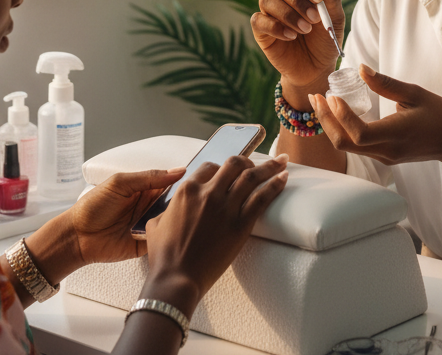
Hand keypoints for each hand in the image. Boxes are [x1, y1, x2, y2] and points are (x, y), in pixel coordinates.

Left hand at [14, 169, 185, 306]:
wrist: (76, 236)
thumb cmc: (94, 206)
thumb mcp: (121, 183)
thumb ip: (149, 177)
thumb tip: (178, 171)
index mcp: (144, 189)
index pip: (170, 183)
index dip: (184, 182)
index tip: (202, 178)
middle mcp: (149, 207)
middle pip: (174, 203)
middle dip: (186, 202)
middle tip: (201, 199)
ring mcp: (148, 227)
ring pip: (171, 222)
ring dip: (179, 220)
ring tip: (195, 216)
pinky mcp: (145, 246)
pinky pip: (162, 241)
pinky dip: (170, 238)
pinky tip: (179, 234)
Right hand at [143, 155, 288, 310]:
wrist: (177, 279)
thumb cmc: (164, 256)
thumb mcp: (156, 223)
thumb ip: (167, 209)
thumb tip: (170, 208)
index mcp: (188, 189)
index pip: (210, 166)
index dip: (221, 167)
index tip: (230, 171)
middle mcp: (209, 192)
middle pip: (234, 164)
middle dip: (247, 161)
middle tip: (257, 164)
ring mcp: (226, 207)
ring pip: (252, 176)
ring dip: (269, 166)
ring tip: (282, 161)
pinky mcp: (241, 224)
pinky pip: (262, 198)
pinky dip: (275, 184)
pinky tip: (284, 177)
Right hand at [252, 0, 344, 87]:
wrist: (316, 68)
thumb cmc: (325, 40)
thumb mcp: (335, 21)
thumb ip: (332, 1)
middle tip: (314, 18)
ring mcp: (269, 12)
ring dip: (288, 14)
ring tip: (305, 30)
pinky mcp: (261, 30)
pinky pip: (258, 19)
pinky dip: (276, 27)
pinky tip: (290, 37)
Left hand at [311, 65, 441, 169]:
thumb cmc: (440, 115)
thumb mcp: (416, 94)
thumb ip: (386, 84)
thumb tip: (361, 68)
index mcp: (397, 135)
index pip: (359, 134)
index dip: (342, 116)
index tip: (332, 95)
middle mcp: (387, 151)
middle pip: (345, 144)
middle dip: (326, 120)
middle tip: (316, 96)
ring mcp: (384, 157)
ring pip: (347, 147)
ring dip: (330, 124)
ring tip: (321, 101)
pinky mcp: (383, 157)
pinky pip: (355, 147)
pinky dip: (341, 129)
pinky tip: (337, 112)